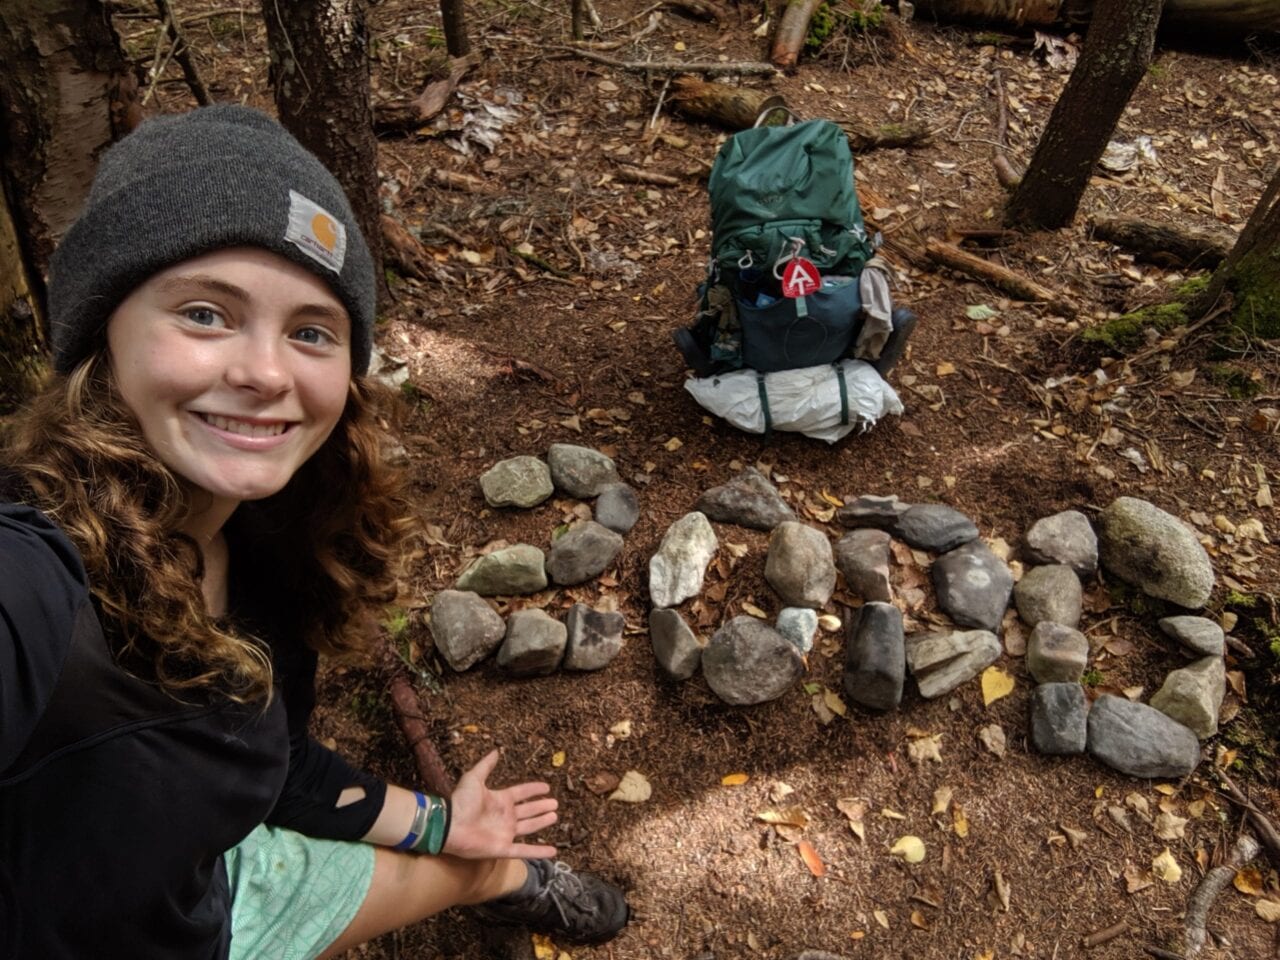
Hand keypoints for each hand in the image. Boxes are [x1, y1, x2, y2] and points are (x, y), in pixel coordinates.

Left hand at [442, 749, 557, 859]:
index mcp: (500, 800)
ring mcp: (505, 833)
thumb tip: (495, 750)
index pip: (521, 793)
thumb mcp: (474, 778)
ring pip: (529, 827)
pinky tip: (553, 851)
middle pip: (528, 810)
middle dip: (541, 806)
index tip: (546, 787)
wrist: (450, 825)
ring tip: (554, 816)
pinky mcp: (503, 848)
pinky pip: (524, 850)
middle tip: (555, 803)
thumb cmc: (461, 802)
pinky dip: (539, 851)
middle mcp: (505, 816)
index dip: (533, 789)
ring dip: (542, 822)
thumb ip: (486, 766)